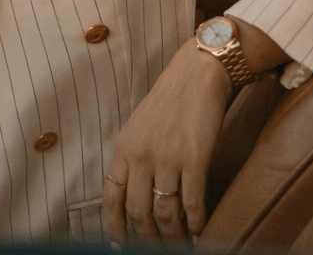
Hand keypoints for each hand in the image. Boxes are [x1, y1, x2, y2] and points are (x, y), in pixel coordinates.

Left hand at [104, 39, 230, 245]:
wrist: (197, 75)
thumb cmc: (170, 103)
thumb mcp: (139, 128)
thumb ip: (133, 159)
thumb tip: (132, 195)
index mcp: (123, 149)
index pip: (111, 198)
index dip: (115, 227)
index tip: (121, 246)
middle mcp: (141, 155)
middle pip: (138, 212)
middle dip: (147, 239)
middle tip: (157, 250)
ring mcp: (167, 158)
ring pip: (165, 214)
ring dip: (174, 237)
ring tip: (181, 245)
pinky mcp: (195, 158)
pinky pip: (192, 203)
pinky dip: (197, 224)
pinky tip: (201, 231)